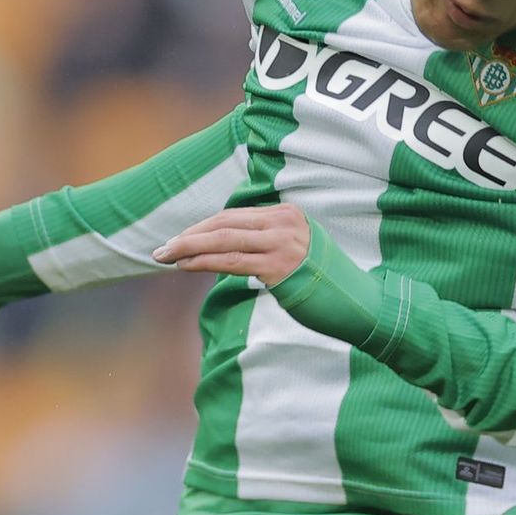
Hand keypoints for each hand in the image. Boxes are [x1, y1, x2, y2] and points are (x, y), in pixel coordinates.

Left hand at [155, 205, 311, 286]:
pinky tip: (185, 266)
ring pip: (223, 241)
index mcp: (286, 214)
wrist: (354, 300)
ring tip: (165, 256)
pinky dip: (204, 262)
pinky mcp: (277, 268)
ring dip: (189, 248)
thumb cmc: (320, 279)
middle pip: (224, 224)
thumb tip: (226, 242)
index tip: (180, 239)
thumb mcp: (296, 247)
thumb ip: (266, 239)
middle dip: (189, 236)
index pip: (233, 217)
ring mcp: (281, 244)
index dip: (201, 228)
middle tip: (162, 248)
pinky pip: (231, 262)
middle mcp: (283, 224)